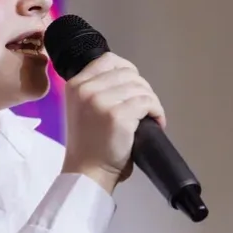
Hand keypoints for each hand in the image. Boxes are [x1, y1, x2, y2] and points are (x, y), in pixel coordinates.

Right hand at [61, 53, 165, 192]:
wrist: (87, 172)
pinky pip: (148, 102)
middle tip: (144, 109)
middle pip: (128, 73)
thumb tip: (128, 78)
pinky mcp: (118, 114)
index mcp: (75, 84)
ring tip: (149, 118)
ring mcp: (101, 101)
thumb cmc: (89, 145)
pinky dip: (157, 112)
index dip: (127, 71)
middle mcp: (86, 89)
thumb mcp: (82, 108)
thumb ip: (96, 89)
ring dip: (151, 102)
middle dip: (142, 89)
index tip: (133, 88)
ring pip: (141, 87)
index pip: (109, 60)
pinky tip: (155, 123)